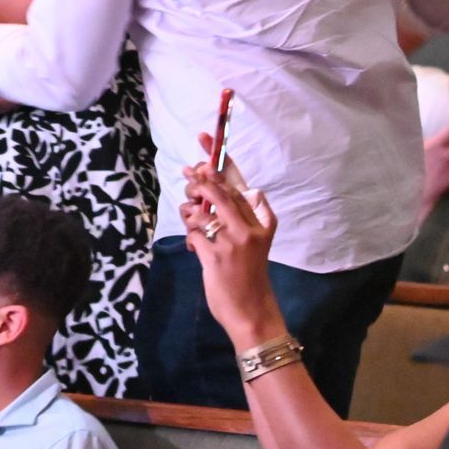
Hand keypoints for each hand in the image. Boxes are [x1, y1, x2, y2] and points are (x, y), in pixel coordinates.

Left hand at [180, 136, 286, 347]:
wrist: (252, 311)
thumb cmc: (251, 274)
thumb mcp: (260, 242)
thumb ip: (251, 215)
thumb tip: (241, 188)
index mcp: (259, 221)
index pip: (238, 182)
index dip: (219, 158)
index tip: (205, 137)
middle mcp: (247, 228)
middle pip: (216, 189)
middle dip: (196, 179)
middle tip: (187, 175)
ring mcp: (231, 242)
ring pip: (199, 210)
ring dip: (188, 211)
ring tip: (191, 218)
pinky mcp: (214, 256)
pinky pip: (192, 233)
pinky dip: (188, 235)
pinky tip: (193, 244)